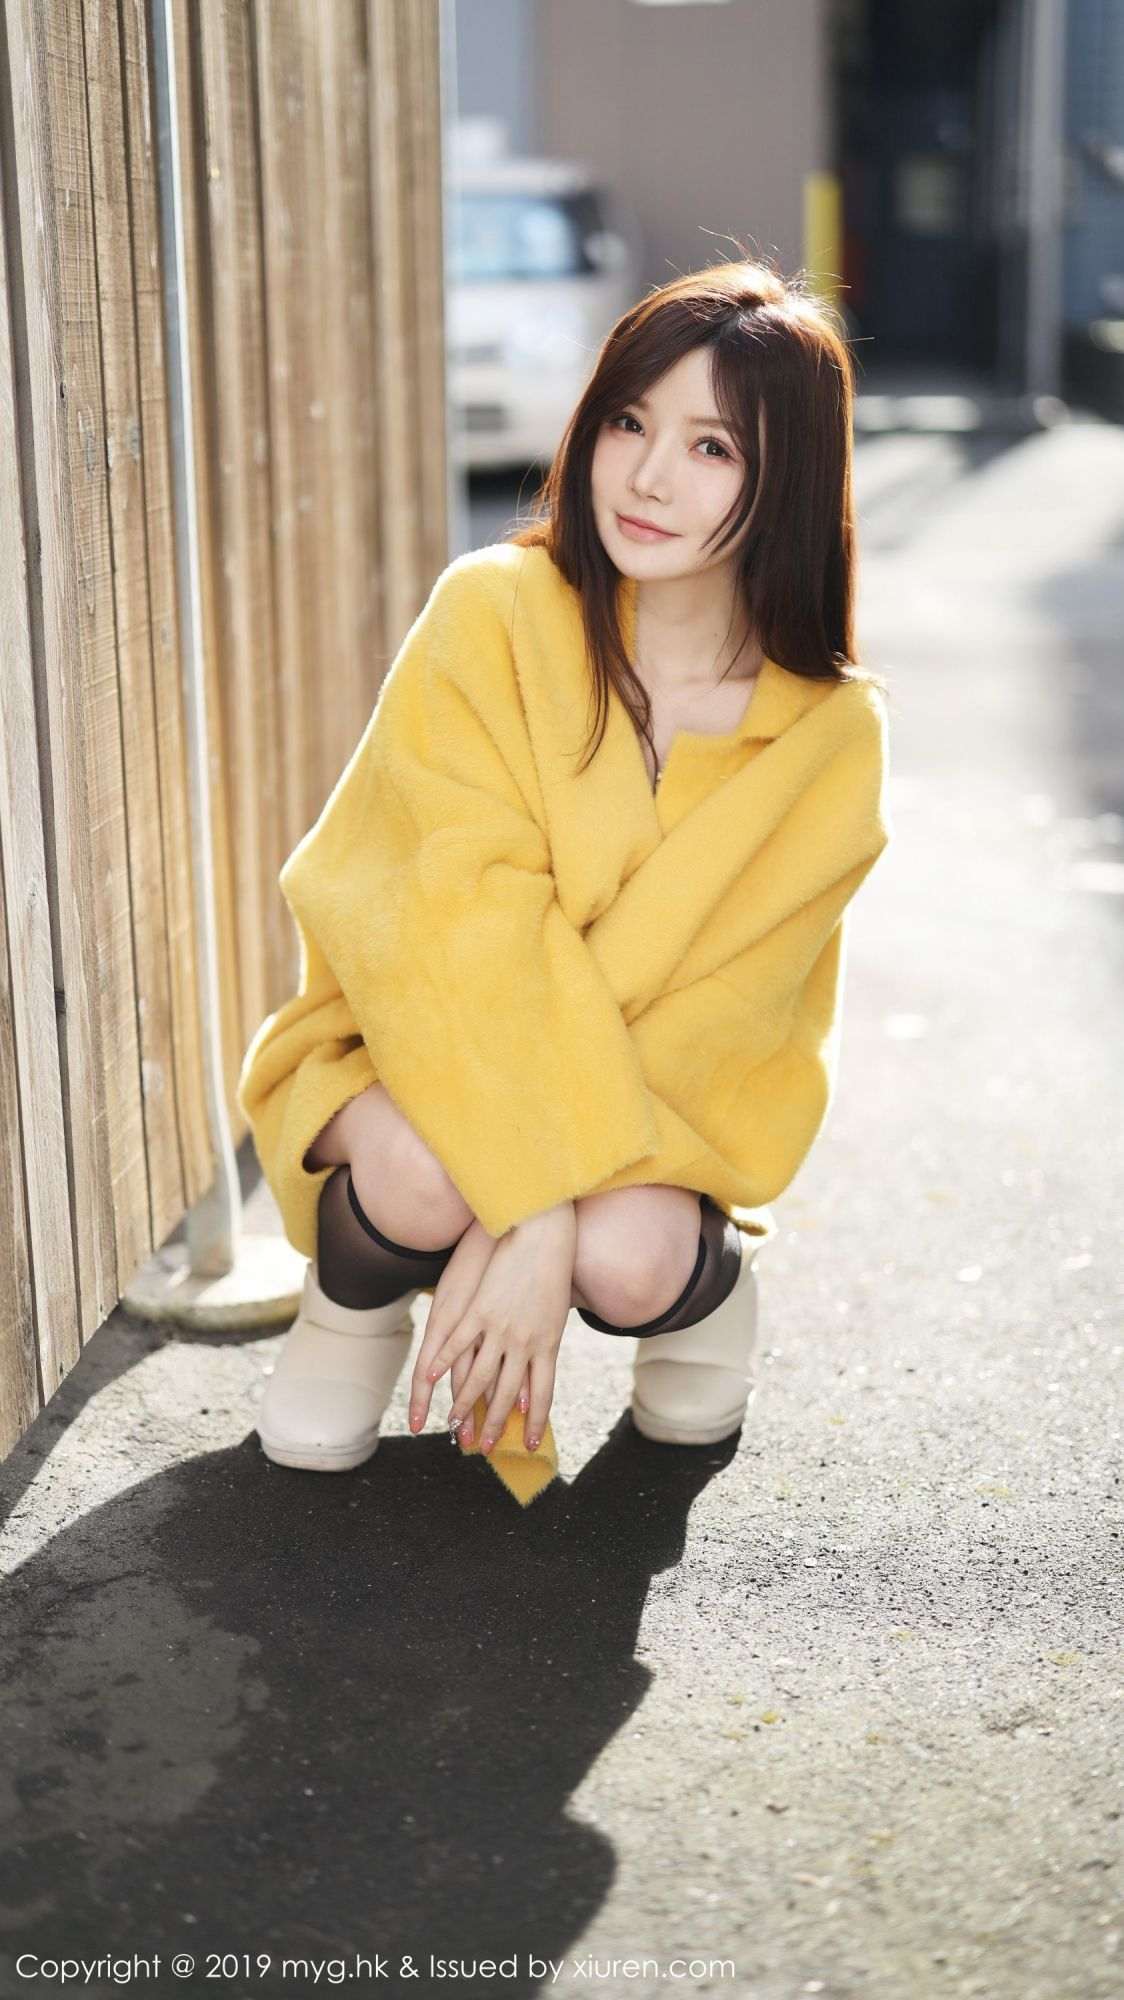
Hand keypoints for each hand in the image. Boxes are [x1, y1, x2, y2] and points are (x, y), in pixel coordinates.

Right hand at [416, 1205, 576, 1453]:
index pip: (541, 1395)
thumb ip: (542, 1353)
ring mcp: (500, 1327)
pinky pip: (457, 1343)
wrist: (541, 1235)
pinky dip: (442, 1362)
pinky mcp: (479, 1310)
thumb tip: (532, 1389)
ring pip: (478, 1374)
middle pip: (507, 1393)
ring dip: (464, 1403)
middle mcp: (525, 1342)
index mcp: (548, 1345)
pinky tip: (429, 1378)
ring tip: (453, 1424)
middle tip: (483, 1448)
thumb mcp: (554, 1317)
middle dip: (494, 1423)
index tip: (525, 1445)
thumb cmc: (551, 1273)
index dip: (533, 1422)